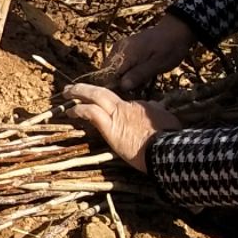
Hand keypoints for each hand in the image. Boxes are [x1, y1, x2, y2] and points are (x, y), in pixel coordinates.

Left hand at [65, 82, 182, 172]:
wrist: (166, 150)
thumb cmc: (169, 138)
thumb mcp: (167, 119)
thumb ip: (157, 112)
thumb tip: (154, 106)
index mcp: (140, 106)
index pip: (119, 101)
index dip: (106, 102)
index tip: (97, 103)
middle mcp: (127, 106)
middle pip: (103, 92)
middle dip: (86, 88)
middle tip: (73, 87)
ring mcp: (118, 115)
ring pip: (95, 96)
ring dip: (79, 93)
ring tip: (67, 93)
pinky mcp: (110, 127)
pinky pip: (91, 112)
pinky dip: (79, 110)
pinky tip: (70, 112)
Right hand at [105, 10, 195, 92]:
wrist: (175, 30)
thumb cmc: (170, 48)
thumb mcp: (158, 64)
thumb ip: (140, 74)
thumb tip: (123, 86)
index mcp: (124, 53)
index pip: (106, 76)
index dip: (115, 88)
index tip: (129, 94)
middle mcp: (117, 49)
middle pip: (107, 74)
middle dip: (119, 85)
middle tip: (137, 89)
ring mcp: (119, 48)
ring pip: (112, 70)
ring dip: (123, 79)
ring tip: (140, 82)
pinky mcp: (123, 49)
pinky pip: (118, 65)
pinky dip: (125, 72)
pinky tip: (138, 74)